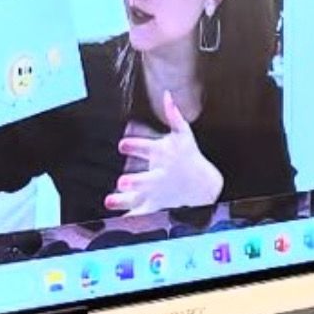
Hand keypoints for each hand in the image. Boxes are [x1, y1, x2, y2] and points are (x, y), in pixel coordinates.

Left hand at [104, 92, 223, 215]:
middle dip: (135, 181)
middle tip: (123, 182)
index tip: (123, 145)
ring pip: (140, 197)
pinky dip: (130, 217)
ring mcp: (157, 191)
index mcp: (163, 155)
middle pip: (146, 179)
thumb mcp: (185, 135)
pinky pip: (141, 212)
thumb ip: (174, 115)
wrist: (203, 185)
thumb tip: (168, 95)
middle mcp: (159, 174)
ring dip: (125, 200)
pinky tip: (114, 219)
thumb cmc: (189, 156)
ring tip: (109, 201)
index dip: (135, 146)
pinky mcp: (155, 204)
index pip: (148, 148)